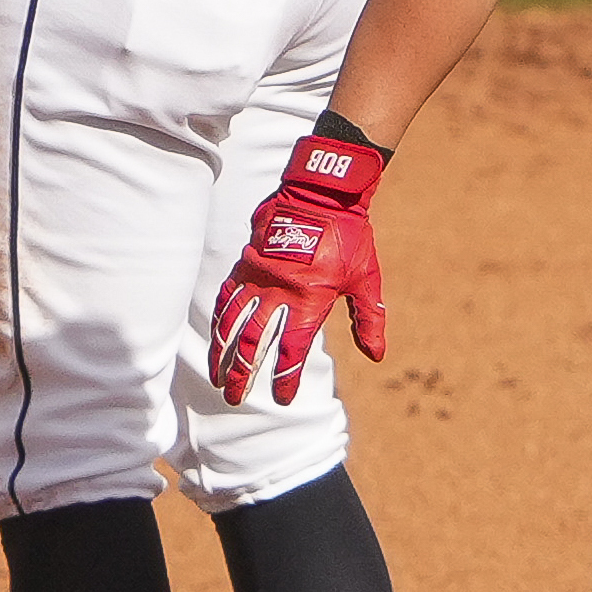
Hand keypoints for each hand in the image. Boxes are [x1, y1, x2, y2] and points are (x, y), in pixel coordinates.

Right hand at [210, 123, 388, 400]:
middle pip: (253, 341)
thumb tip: (376, 356)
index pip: (293, 349)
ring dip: (222, 352)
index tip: (282, 398)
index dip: (286, 377)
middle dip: (242, 372)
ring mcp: (259, 276)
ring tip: (216, 377)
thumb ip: (369, 319)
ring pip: (232, 321)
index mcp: (310, 299)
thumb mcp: (366, 279)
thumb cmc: (351, 237)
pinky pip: (227, 295)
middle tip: (234, 397)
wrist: (323, 193)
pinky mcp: (247, 261)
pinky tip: (215, 337)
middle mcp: (279, 291)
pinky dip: (219, 319)